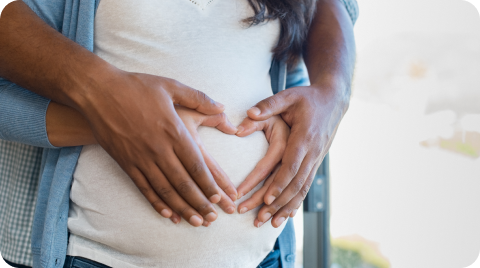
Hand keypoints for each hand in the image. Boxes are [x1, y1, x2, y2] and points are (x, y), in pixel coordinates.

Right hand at [80, 70, 237, 226]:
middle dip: (200, 202)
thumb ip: (199, 98)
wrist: (97, 91)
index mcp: (173, 130)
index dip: (209, 183)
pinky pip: (144, 188)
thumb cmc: (136, 87)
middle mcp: (159, 148)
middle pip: (183, 182)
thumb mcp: (171, 86)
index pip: (196, 164)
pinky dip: (156, 203)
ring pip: (165, 190)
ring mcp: (140, 158)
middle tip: (213, 218)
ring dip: (182, 208)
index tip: (220, 197)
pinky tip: (168, 214)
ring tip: (196, 221)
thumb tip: (222, 107)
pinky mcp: (126, 162)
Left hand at [242, 85, 346, 226]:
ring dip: (287, 208)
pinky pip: (306, 186)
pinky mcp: (315, 163)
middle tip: (259, 218)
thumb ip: (268, 105)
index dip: (279, 183)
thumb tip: (248, 114)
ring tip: (270, 224)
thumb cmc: (307, 98)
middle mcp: (312, 151)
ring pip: (302, 189)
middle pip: (295, 183)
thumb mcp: (288, 96)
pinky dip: (296, 202)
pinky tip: (286, 216)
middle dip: (278, 203)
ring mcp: (316, 159)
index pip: (291, 165)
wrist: (333, 101)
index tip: (266, 199)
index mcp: (304, 136)